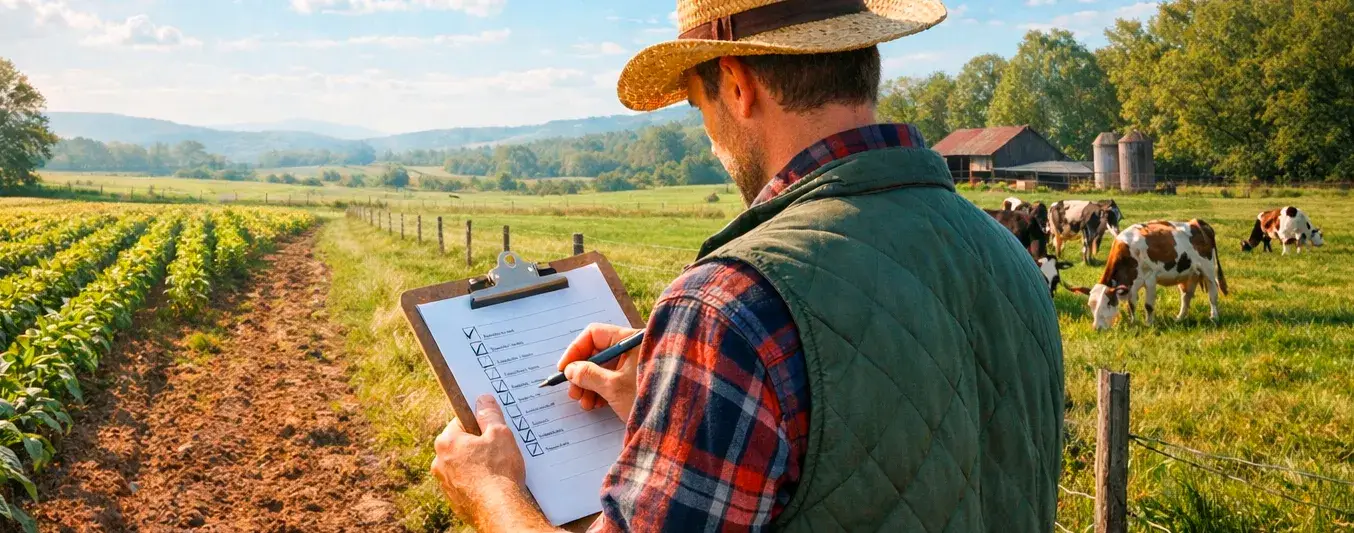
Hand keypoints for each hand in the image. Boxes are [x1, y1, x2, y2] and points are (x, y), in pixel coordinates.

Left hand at [431, 394, 526, 519]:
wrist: (499, 510)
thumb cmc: (499, 471)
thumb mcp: (500, 433)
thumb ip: (489, 414)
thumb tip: (483, 400)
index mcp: (447, 441)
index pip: (461, 421)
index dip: (479, 423)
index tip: (491, 428)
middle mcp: (440, 462)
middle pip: (461, 444)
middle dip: (478, 445)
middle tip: (498, 449)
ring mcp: (445, 483)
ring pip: (464, 465)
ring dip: (478, 464)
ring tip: (498, 469)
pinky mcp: (454, 500)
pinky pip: (467, 483)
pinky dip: (478, 482)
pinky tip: (494, 484)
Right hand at [558, 323, 641, 421]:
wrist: (676, 423)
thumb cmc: (649, 397)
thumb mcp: (613, 386)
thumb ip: (588, 375)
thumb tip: (571, 370)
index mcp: (631, 340)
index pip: (595, 334)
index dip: (576, 350)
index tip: (565, 369)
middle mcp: (634, 348)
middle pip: (598, 352)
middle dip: (582, 372)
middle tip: (573, 391)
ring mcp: (636, 365)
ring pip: (604, 368)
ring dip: (589, 385)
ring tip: (584, 402)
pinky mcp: (637, 381)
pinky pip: (613, 380)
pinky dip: (601, 391)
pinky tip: (594, 404)